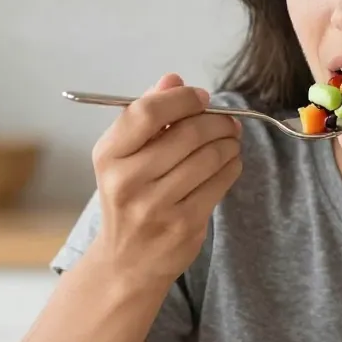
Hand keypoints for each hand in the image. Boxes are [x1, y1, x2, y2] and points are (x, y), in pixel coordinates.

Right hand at [90, 73, 241, 287]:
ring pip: (210, 157)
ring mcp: (156, 206)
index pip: (147, 112)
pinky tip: (229, 163)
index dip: (182, 99)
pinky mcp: (184, 225)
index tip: (201, 98)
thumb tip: (173, 79)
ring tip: (230, 140)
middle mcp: (128, 180)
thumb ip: (147, 116)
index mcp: (108, 155)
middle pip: (188, 133)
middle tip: (228, 121)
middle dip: (217, 121)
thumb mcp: (124, 157)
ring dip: (229, 143)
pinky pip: (220, 183)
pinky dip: (232, 166)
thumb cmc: (128, 199)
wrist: (125, 262)